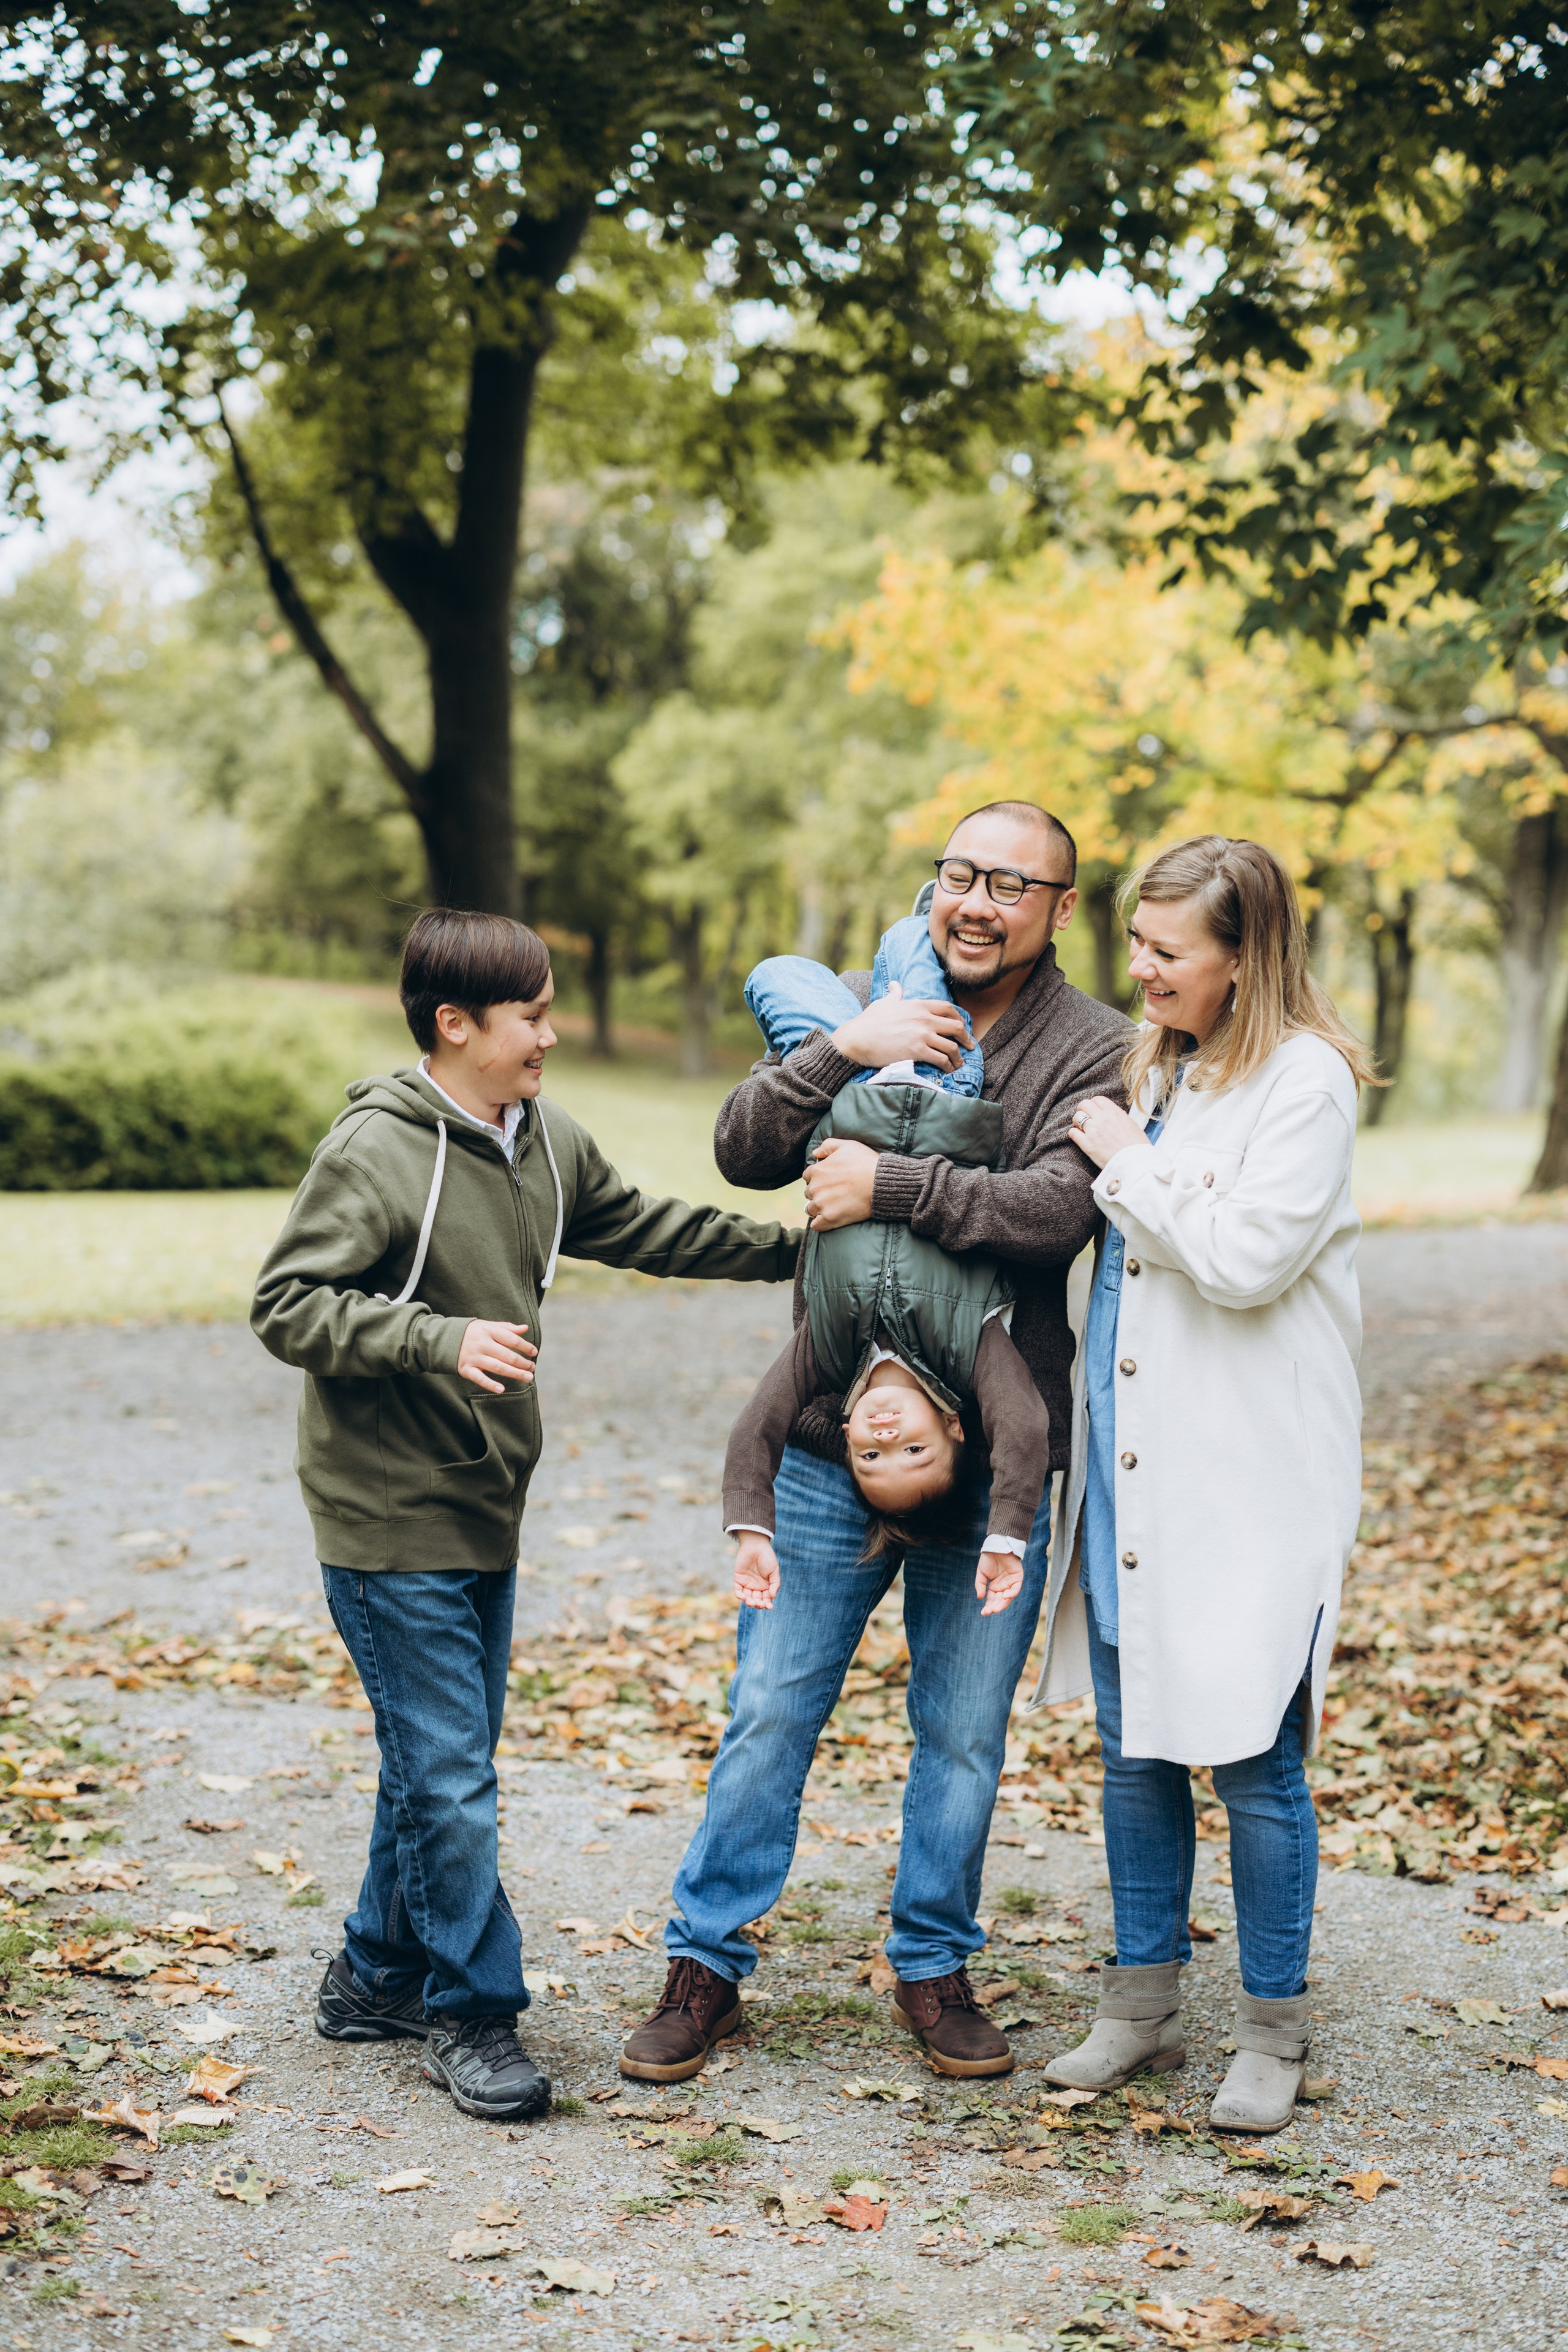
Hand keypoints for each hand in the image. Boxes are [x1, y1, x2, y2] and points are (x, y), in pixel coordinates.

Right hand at [457, 1319, 537, 1393]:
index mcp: (488, 1331)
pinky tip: (502, 1389)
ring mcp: (473, 1357)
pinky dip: (490, 1384)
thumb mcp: (487, 1326)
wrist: (443, 1340)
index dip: (525, 1346)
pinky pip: (479, 1378)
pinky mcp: (466, 1369)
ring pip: (498, 1367)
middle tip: (533, 1369)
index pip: (511, 1339)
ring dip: (515, 1374)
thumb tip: (525, 1328)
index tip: (534, 1352)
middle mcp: (482, 1344)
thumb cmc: (471, 1333)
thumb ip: (506, 1328)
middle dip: (523, 1363)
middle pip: (507, 1355)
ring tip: (528, 1378)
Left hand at [733, 1532, 780, 1610]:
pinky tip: (743, 1597)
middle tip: (760, 1604)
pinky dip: (739, 1595)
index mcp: (766, 1586)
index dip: (767, 1604)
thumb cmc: (767, 1557)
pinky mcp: (738, 1579)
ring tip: (752, 1602)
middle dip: (758, 1604)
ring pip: (747, 1598)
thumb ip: (775, 1584)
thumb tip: (773, 1597)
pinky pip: (738, 1590)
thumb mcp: (774, 1571)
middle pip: (756, 1600)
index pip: (766, 1599)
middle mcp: (756, 1586)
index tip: (769, 1607)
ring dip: (749, 1602)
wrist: (756, 1545)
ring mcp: (747, 1583)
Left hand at [804, 1136, 878, 1230]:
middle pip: (809, 1193)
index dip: (818, 1179)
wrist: (880, 1182)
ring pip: (811, 1209)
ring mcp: (821, 1204)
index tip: (830, 1182)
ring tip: (834, 1207)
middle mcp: (815, 1188)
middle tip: (834, 1194)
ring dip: (819, 1209)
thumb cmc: (866, 1162)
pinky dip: (820, 1224)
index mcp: (817, 1171)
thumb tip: (815, 1153)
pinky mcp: (829, 1219)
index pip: (808, 1176)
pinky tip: (829, 1220)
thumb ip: (828, 1145)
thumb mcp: (847, 1145)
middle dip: (819, 1193)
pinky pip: (816, 1225)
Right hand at [832, 981, 969, 1073]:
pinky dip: (948, 1066)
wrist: (857, 1038)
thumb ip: (895, 994)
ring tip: (958, 1063)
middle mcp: (924, 1018)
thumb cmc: (869, 1021)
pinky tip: (947, 1070)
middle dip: (965, 1038)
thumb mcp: (884, 1003)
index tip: (962, 1026)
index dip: (958, 1018)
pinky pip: (941, 1059)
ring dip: (958, 1057)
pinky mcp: (917, 1051)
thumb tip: (895, 984)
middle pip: (956, 1027)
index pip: (948, 1008)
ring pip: (952, 1046)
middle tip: (968, 1046)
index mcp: (918, 1005)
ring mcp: (922, 1035)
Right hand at [975, 1545, 1024, 1616]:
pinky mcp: (1018, 1578)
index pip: (992, 1600)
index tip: (983, 1613)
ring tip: (996, 1609)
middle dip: (995, 1607)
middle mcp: (1003, 1587)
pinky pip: (1016, 1589)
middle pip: (1000, 1601)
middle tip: (988, 1612)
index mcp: (994, 1587)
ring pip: (1008, 1597)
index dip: (988, 1607)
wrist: (997, 1546)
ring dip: (1003, 1604)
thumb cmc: (989, 1558)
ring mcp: (1011, 1583)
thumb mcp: (981, 1573)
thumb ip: (980, 1584)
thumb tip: (980, 1598)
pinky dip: (1012, 1594)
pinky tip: (1005, 1596)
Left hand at [1068, 1095, 1148, 1170]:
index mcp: (1115, 1113)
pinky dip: (1074, 1134)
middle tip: (1085, 1118)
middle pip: (1084, 1104)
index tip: (1094, 1111)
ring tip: (1082, 1128)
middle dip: (1083, 1110)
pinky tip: (1079, 1138)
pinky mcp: (1087, 1145)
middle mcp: (1103, 1119)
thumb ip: (1119, 1117)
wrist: (1136, 1163)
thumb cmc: (1137, 1146)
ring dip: (1077, 1122)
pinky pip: (1072, 1133)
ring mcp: (1094, 1131)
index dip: (1094, 1105)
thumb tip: (1112, 1116)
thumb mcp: (1132, 1125)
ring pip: (1077, 1117)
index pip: (1097, 1099)